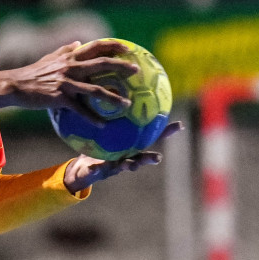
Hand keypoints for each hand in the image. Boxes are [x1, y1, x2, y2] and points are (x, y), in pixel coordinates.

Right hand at [0, 39, 137, 121]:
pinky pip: (80, 109)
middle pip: (101, 64)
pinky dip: (92, 117)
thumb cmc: (33, 73)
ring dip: (113, 97)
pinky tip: (102, 125)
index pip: (96, 47)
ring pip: (95, 89)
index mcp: (70, 56)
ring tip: (127, 104)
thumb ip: (66, 50)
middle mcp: (71, 67)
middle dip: (121, 66)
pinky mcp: (60, 98)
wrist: (15, 85)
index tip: (129, 49)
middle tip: (137, 71)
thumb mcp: (50, 57)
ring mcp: (66, 82)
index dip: (114, 46)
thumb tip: (79, 42)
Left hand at [63, 121, 183, 191]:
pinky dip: (95, 169)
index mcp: (128, 146)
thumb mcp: (103, 126)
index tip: (179, 126)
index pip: (149, 138)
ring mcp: (110, 166)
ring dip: (129, 166)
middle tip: (158, 158)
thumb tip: (120, 86)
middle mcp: (123, 157)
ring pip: (122, 167)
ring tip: (133, 165)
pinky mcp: (95, 173)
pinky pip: (94, 170)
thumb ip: (112, 111)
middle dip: (150, 158)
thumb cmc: (95, 145)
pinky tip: (93, 166)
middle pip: (140, 157)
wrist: (79, 168)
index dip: (164, 133)